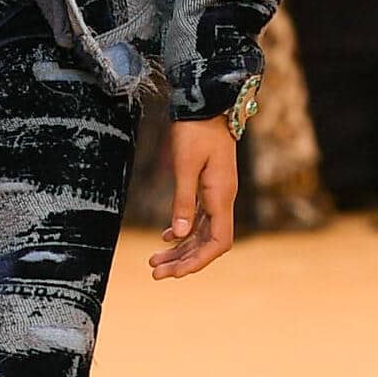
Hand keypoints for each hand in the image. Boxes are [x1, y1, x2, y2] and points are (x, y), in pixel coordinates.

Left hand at [148, 116, 237, 279]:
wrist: (206, 103)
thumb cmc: (195, 130)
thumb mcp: (184, 165)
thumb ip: (182, 201)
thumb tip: (179, 236)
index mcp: (221, 196)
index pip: (219, 242)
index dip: (199, 261)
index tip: (175, 273)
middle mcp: (223, 198)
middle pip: (208, 243)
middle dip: (183, 261)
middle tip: (155, 272)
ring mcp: (217, 193)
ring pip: (201, 232)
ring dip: (180, 249)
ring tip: (154, 262)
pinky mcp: (209, 186)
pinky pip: (199, 218)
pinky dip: (183, 231)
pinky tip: (166, 237)